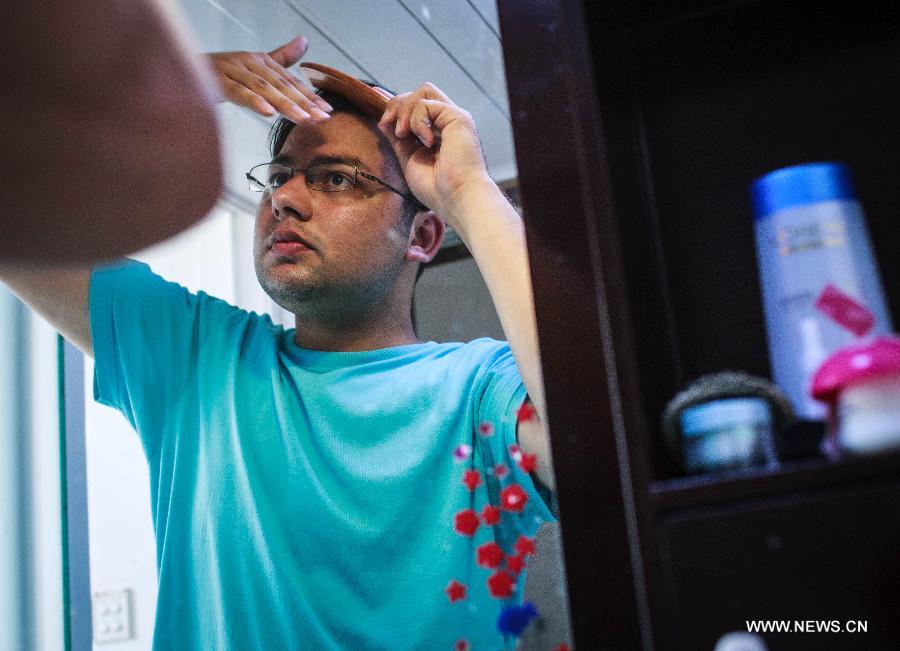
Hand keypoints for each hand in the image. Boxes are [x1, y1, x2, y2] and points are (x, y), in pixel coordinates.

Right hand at [206, 36, 331, 122]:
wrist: (183, 68)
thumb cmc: (222, 72)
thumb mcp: (253, 66)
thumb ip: (280, 57)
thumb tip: (304, 41)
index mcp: (261, 61)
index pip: (290, 82)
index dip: (309, 96)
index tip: (327, 111)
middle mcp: (250, 63)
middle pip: (281, 85)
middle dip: (304, 103)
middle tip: (322, 118)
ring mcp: (234, 71)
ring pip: (264, 89)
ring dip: (286, 105)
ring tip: (303, 119)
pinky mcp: (218, 82)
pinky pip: (238, 92)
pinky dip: (254, 102)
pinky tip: (269, 113)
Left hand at [378, 83, 491, 226]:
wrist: (456, 199)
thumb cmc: (437, 189)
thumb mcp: (409, 160)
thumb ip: (399, 140)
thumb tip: (384, 121)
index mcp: (438, 131)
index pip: (416, 106)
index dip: (396, 107)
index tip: (381, 119)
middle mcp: (448, 121)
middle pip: (419, 93)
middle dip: (398, 104)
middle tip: (388, 126)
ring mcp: (454, 118)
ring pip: (423, 91)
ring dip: (405, 110)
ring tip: (403, 134)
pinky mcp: (458, 118)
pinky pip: (427, 104)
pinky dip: (417, 120)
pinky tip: (424, 141)